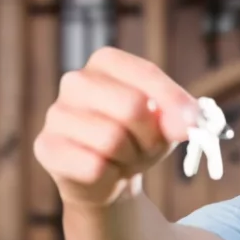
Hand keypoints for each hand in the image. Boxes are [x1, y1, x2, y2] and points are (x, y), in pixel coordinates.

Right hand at [34, 47, 199, 208]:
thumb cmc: (138, 138)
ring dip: (130, 158)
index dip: (173, 101)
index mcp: (106, 62)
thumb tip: (190, 121)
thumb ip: (179, 116)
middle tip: (149, 147)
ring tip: (125, 158)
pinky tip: (104, 171)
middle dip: (150, 136)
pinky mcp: (46, 147)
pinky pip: (92, 166)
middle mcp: (76, 80)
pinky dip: (109, 175)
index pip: (146, 73)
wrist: (108, 177)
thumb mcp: (166, 123)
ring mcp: (56, 113)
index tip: (193, 123)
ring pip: (111, 139)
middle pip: (131, 106)